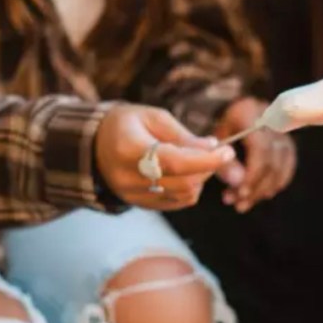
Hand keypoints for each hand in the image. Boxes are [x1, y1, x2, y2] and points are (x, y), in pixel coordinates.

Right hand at [95, 105, 235, 210]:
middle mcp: (128, 177)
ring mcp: (133, 195)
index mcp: (129, 149)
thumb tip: (214, 147)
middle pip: (184, 182)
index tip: (228, 151)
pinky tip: (186, 173)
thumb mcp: (153, 117)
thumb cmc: (127, 125)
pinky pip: (177, 202)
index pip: (176, 162)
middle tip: (213, 152)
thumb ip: (183, 135)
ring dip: (200, 179)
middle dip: (207, 168)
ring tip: (196, 161)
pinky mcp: (140, 205)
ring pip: (184, 195)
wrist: (94, 145)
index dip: (207, 160)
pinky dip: (190, 189)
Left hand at [215, 97, 297, 212]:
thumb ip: (224, 162)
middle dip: (256, 187)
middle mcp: (273, 121)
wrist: (230, 113)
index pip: (261, 149)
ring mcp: (283, 133)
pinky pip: (287, 168)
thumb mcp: (214, 141)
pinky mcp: (287, 144)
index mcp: (249, 113)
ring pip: (281, 167)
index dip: (253, 174)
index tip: (241, 193)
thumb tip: (238, 184)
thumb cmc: (217, 127)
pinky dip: (275, 184)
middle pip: (272, 161)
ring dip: (264, 190)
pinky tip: (260, 194)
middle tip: (238, 204)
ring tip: (244, 203)